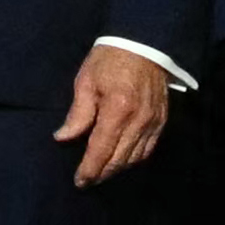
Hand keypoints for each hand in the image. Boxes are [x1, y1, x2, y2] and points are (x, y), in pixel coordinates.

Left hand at [57, 43, 172, 181]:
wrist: (144, 43)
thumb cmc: (110, 59)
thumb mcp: (87, 80)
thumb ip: (77, 113)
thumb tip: (62, 137)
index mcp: (117, 109)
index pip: (101, 150)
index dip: (89, 169)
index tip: (79, 181)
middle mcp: (138, 121)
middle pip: (119, 159)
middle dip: (102, 174)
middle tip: (88, 181)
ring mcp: (153, 122)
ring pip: (134, 158)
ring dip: (117, 169)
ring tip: (102, 172)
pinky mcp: (162, 121)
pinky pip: (148, 150)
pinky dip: (134, 159)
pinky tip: (122, 160)